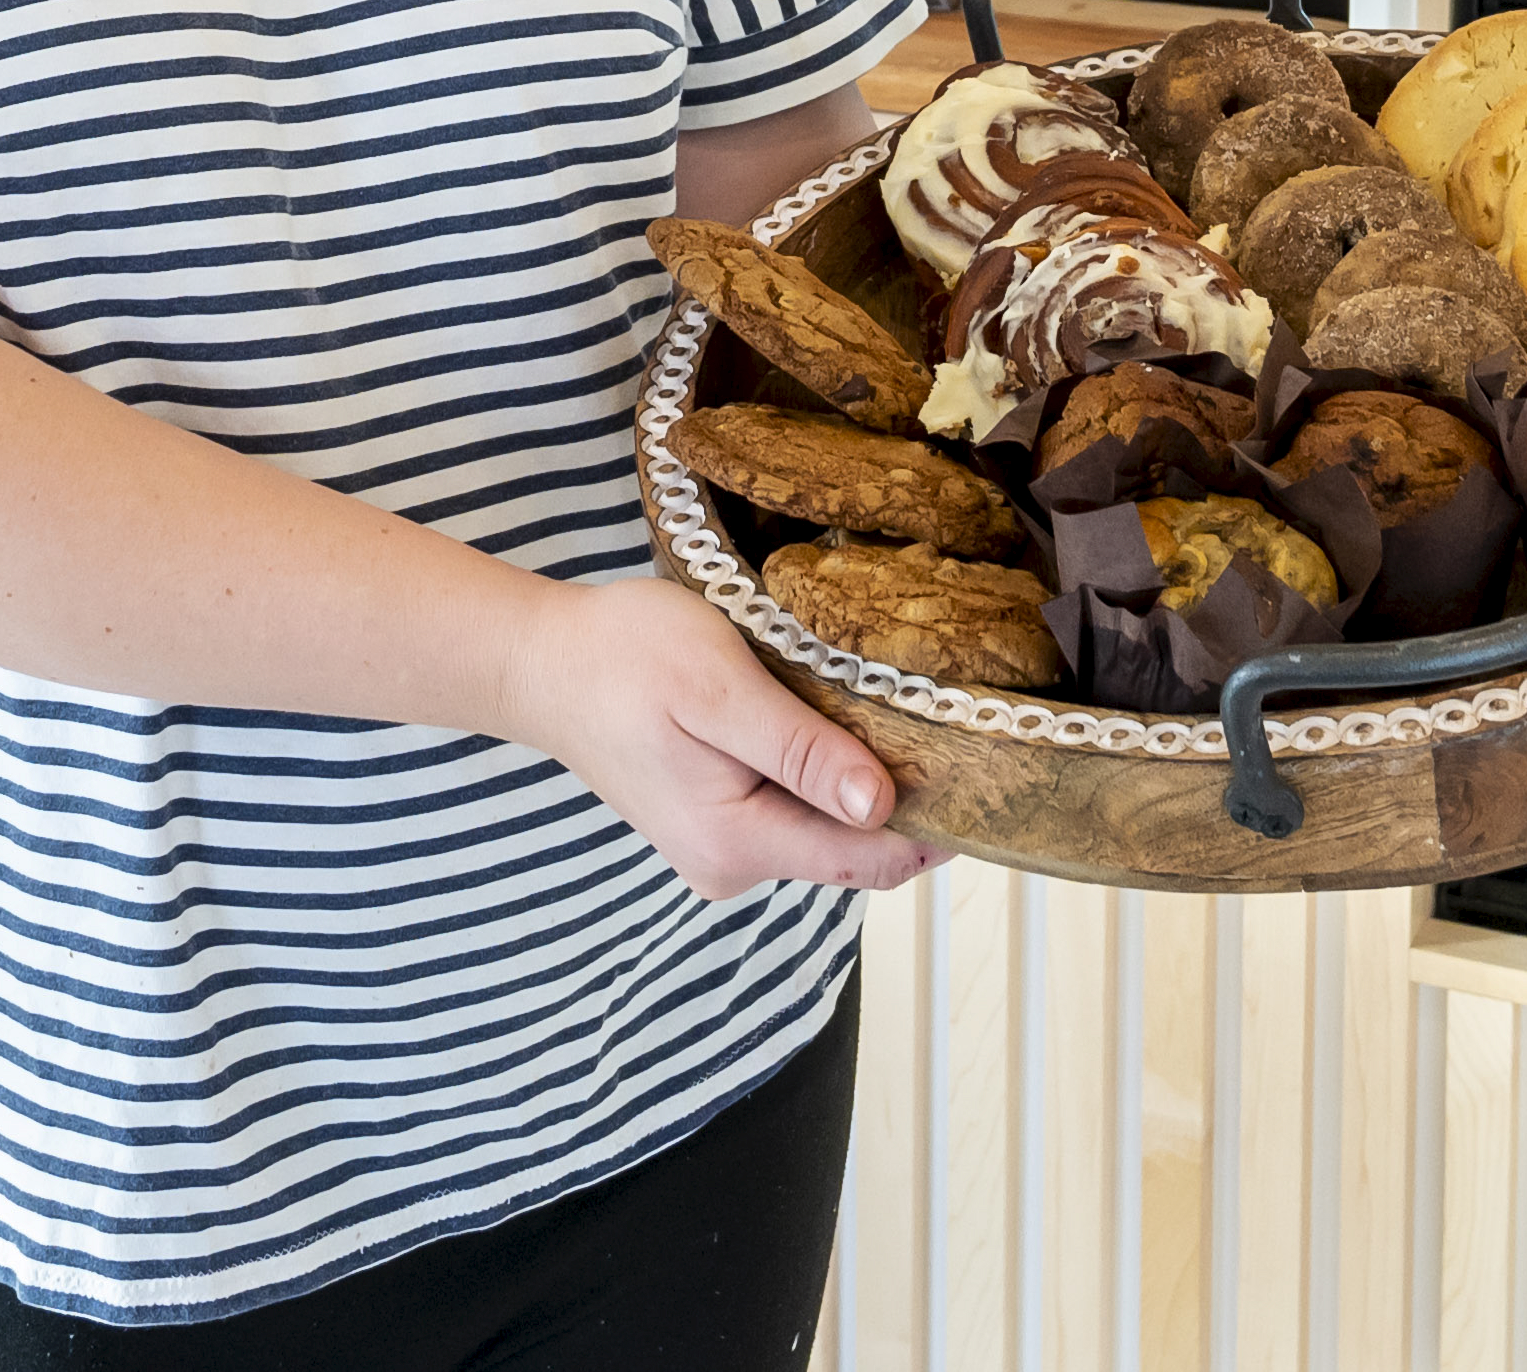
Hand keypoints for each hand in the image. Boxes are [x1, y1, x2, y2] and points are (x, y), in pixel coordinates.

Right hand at [511, 579, 949, 901]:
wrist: (543, 661)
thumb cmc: (624, 659)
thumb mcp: (721, 689)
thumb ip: (800, 752)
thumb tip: (879, 805)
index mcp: (738, 843)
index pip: (871, 861)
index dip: (937, 823)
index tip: (984, 767)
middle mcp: (732, 867)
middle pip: (855, 849)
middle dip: (902, 795)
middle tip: (940, 716)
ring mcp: (722, 851)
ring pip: (827, 829)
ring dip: (859, 780)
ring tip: (884, 709)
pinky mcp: (715, 824)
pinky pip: (795, 812)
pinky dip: (822, 774)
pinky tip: (826, 722)